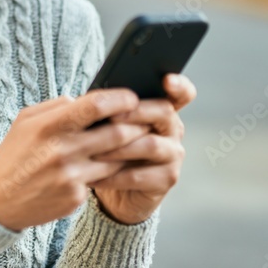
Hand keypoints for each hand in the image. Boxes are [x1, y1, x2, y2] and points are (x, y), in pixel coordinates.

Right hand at [0, 88, 150, 231]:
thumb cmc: (14, 154)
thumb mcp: (26, 121)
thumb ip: (57, 106)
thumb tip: (87, 99)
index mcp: (49, 126)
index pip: (94, 106)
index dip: (120, 99)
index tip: (132, 97)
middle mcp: (61, 151)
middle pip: (116, 133)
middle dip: (135, 124)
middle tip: (144, 118)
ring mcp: (70, 176)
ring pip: (117, 158)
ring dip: (129, 149)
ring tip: (134, 140)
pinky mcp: (76, 197)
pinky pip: (104, 178)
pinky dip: (110, 169)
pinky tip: (112, 164)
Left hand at [88, 73, 196, 224]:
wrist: (113, 187)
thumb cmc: (110, 147)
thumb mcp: (108, 124)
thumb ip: (108, 108)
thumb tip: (86, 96)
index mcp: (162, 109)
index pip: (181, 93)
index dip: (179, 85)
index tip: (167, 80)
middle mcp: (173, 129)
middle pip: (164, 112)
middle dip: (135, 113)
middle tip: (110, 116)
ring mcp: (173, 154)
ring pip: (151, 145)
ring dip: (120, 148)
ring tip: (94, 151)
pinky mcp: (167, 179)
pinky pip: (140, 175)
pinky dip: (114, 176)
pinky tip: (94, 177)